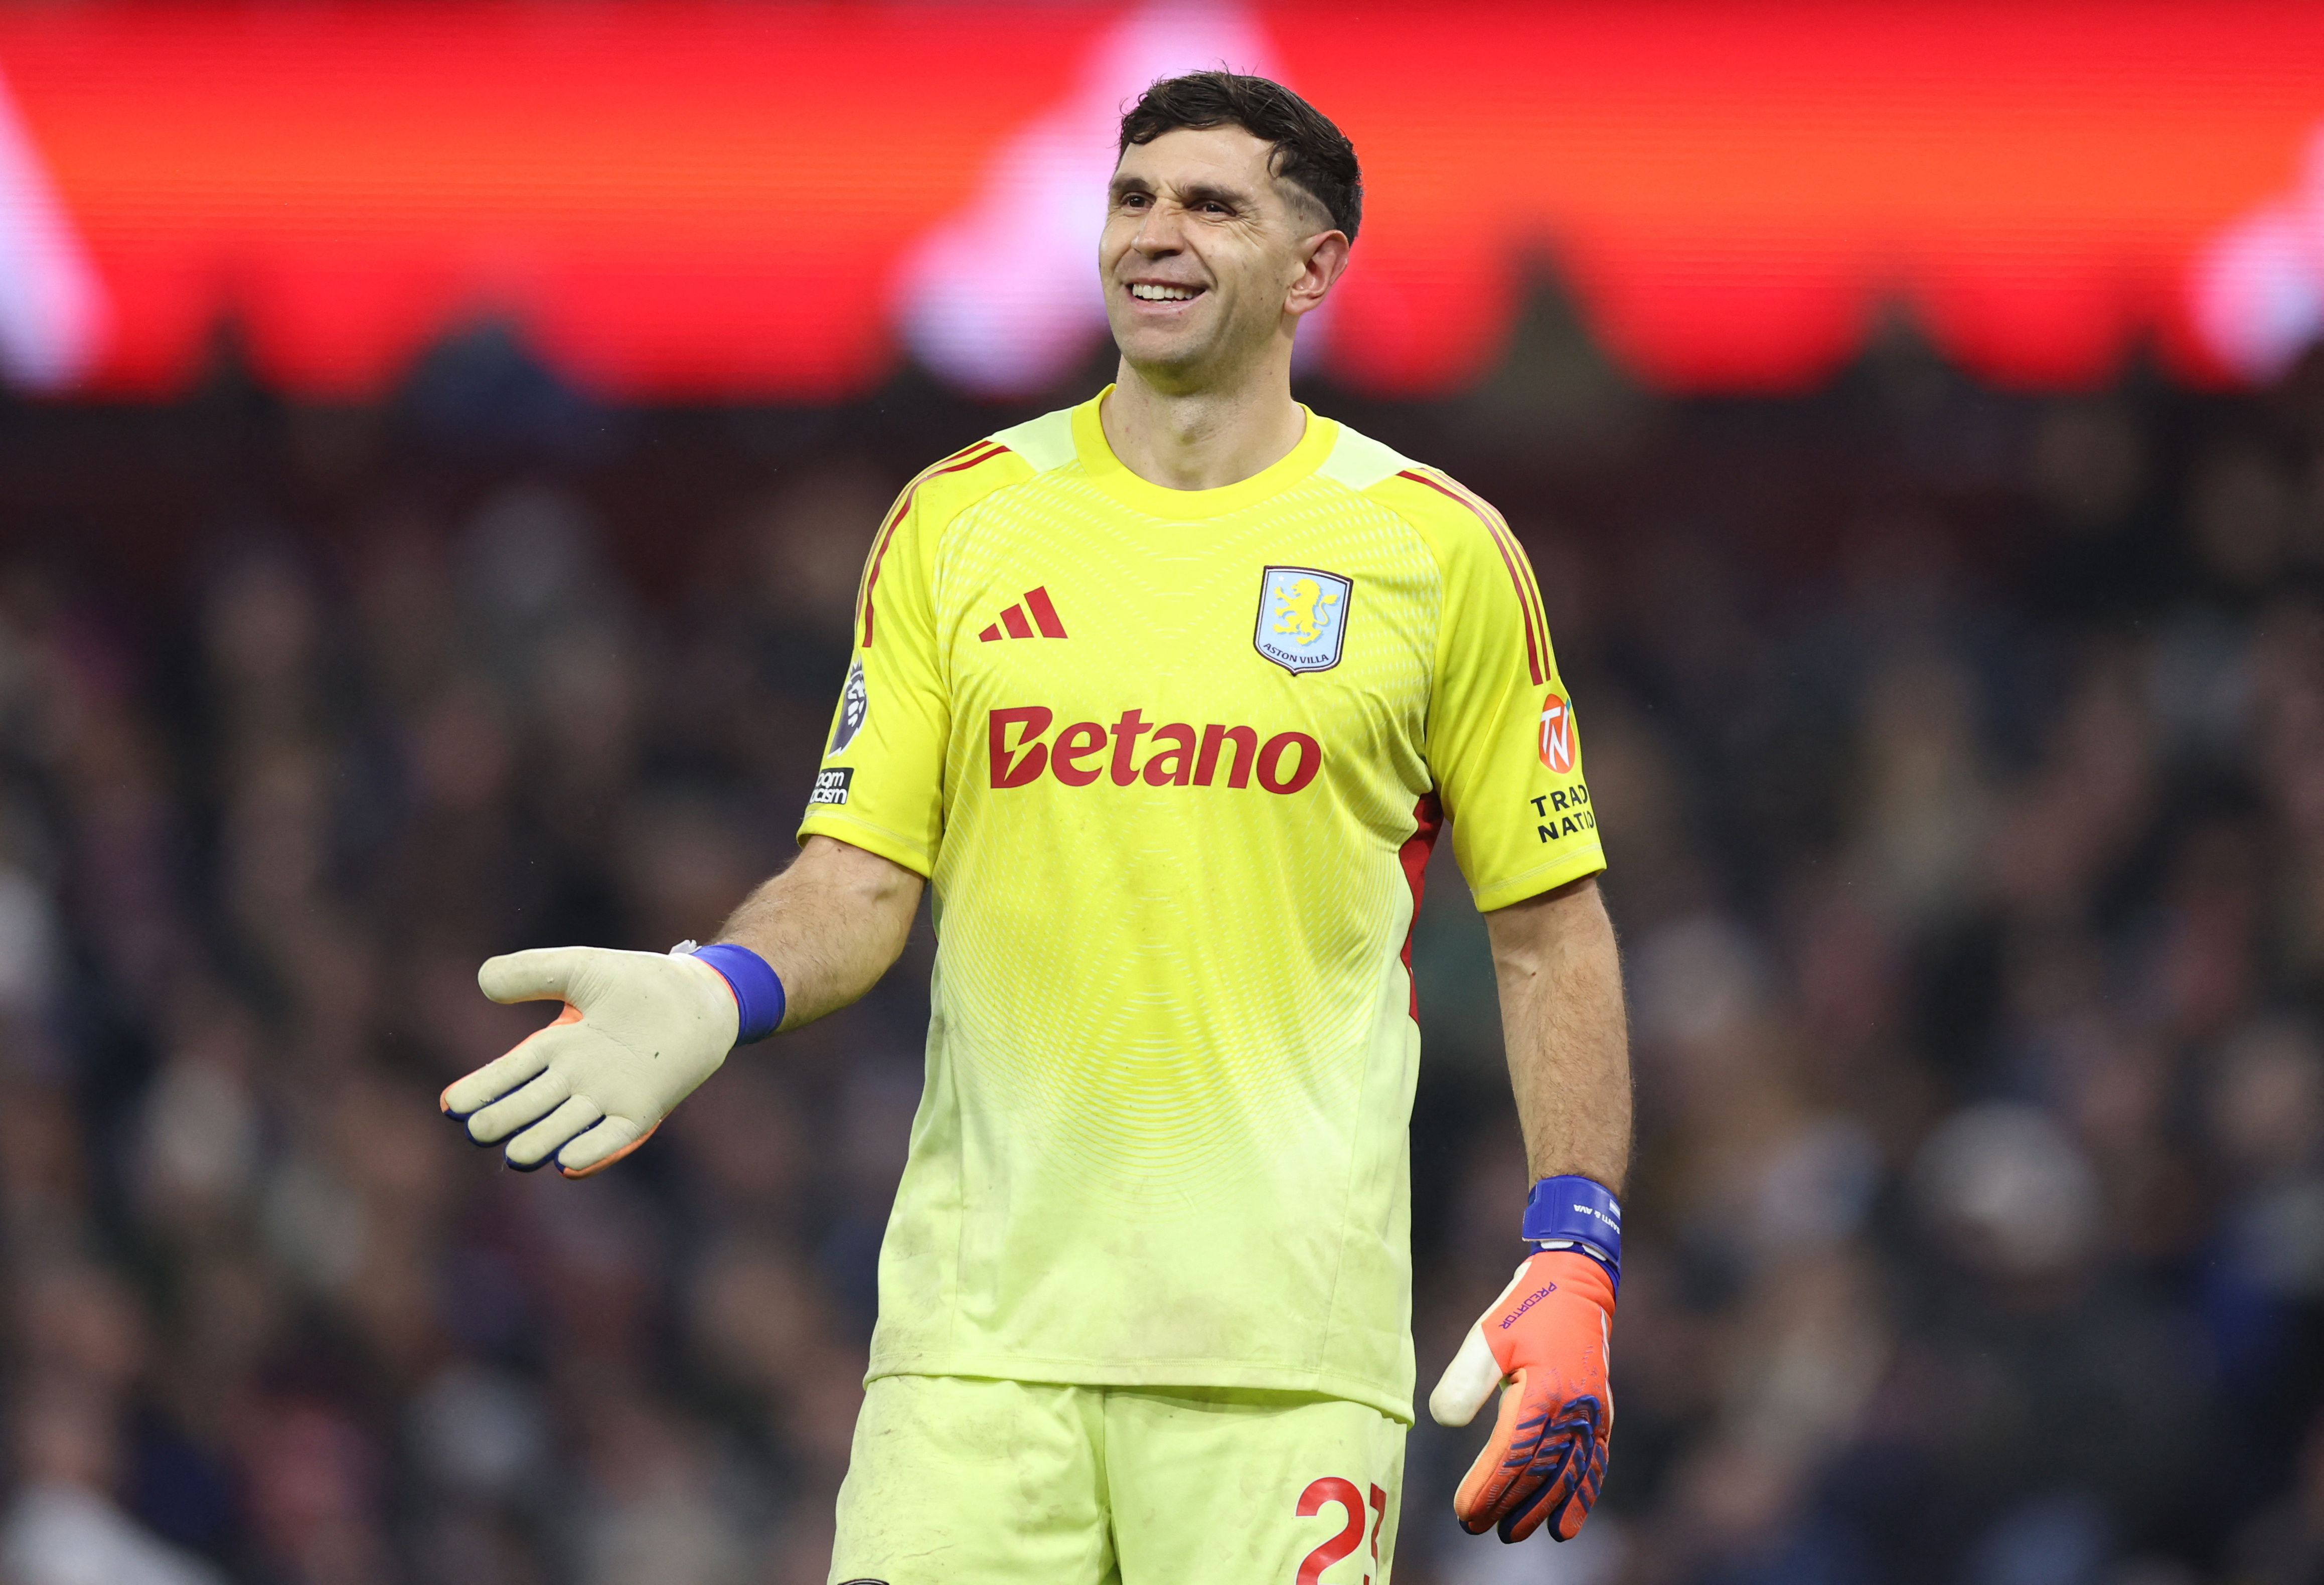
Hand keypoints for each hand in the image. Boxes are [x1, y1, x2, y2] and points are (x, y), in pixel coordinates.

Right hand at [441, 946, 738, 1178]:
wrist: (699, 996)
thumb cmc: (638, 983)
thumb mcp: (581, 969)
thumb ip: (534, 971)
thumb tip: (483, 981)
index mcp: (557, 1046)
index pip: (511, 1071)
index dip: (482, 1088)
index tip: (450, 1106)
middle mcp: (577, 1078)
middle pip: (533, 1102)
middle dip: (506, 1118)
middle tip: (477, 1131)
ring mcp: (609, 1096)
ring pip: (567, 1124)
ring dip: (543, 1140)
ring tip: (516, 1155)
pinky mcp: (643, 1108)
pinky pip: (615, 1135)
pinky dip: (595, 1150)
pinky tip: (570, 1163)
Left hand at [1429, 1249, 1614, 1542]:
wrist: (1576, 1282)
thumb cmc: (1524, 1309)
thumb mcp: (1486, 1336)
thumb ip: (1465, 1380)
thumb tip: (1443, 1420)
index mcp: (1543, 1392)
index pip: (1511, 1455)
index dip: (1488, 1488)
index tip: (1465, 1512)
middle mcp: (1572, 1409)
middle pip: (1539, 1473)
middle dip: (1508, 1505)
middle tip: (1478, 1528)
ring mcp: (1591, 1413)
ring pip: (1568, 1475)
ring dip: (1543, 1509)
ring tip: (1517, 1533)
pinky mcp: (1600, 1412)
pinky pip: (1593, 1463)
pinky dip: (1582, 1495)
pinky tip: (1567, 1522)